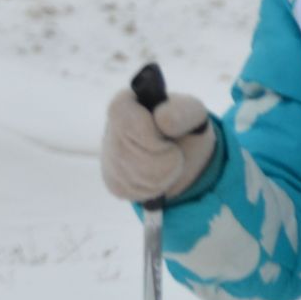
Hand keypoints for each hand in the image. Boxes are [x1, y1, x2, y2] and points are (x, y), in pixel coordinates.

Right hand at [101, 87, 215, 202]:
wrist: (181, 150)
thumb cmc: (183, 126)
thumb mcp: (192, 112)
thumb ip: (181, 110)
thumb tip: (162, 119)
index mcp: (123, 106)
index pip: (128, 126)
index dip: (152, 137)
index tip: (166, 137)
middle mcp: (109, 132)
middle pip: (138, 158)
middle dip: (166, 160)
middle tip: (172, 151)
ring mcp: (108, 160)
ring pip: (139, 179)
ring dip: (165, 175)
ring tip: (168, 163)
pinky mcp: (113, 183)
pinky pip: (135, 193)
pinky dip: (156, 188)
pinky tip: (158, 175)